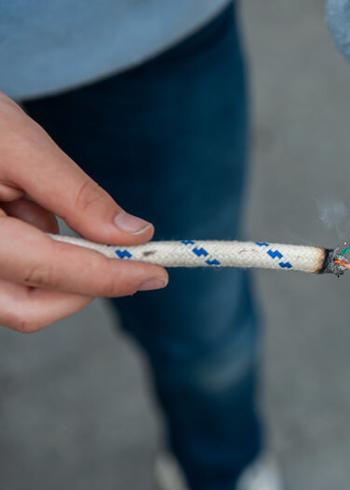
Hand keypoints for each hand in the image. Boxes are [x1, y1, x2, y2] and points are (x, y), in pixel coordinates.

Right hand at [0, 93, 167, 332]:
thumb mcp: (20, 144)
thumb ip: (75, 195)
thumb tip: (134, 236)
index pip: (48, 270)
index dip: (109, 276)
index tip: (157, 273)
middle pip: (27, 308)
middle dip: (81, 285)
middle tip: (118, 252)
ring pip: (17, 299)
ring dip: (53, 264)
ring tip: (33, 200)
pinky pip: (8, 278)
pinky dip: (32, 251)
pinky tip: (18, 206)